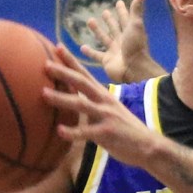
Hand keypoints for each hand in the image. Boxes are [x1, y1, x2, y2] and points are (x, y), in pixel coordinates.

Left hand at [44, 44, 159, 167]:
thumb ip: (94, 105)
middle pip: (82, 83)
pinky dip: (73, 132)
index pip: (85, 74)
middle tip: (45, 64)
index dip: (71, 60)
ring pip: (81, 104)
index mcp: (104, 95)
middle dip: (63, 72)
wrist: (149, 146)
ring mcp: (106, 116)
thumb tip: (76, 102)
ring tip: (43, 94)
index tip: (57, 47)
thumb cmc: (126, 130)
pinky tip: (59, 131)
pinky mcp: (107, 133)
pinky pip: (86, 132)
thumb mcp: (111, 112)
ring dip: (61, 98)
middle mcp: (105, 102)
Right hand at [80, 0, 156, 82]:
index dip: (123, 10)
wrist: (133, 69)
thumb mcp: (136, 25)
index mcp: (130, 31)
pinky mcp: (107, 61)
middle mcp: (122, 40)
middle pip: (114, 27)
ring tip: (90, 21)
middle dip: (110, 20)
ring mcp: (114, 51)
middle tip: (104, 12)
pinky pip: (96, 55)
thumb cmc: (136, 46)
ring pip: (104, 39)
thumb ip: (137, 10)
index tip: (119, 2)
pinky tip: (82, 47)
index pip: (125, 18)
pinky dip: (90, 52)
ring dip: (97, 31)